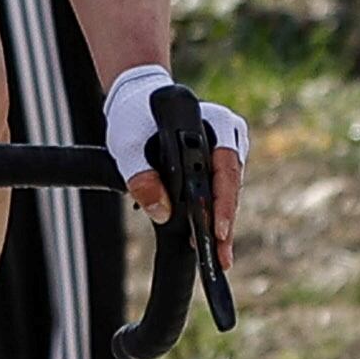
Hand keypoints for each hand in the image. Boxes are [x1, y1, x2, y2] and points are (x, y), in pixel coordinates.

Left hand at [101, 64, 251, 246]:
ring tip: (217, 254)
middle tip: (221, 258)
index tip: (217, 230)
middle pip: (232, 185)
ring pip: (229, 191)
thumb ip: (141, 177)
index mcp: (215, 123)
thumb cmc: (134, 118)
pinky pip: (221, 188)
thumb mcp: (127, 146)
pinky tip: (208, 236)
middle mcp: (228, 134)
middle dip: (225, 223)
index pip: (226, 169)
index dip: (222, 203)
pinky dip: (214, 211)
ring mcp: (228, 146)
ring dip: (222, 221)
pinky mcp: (220, 159)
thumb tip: (162, 212)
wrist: (137, 101)